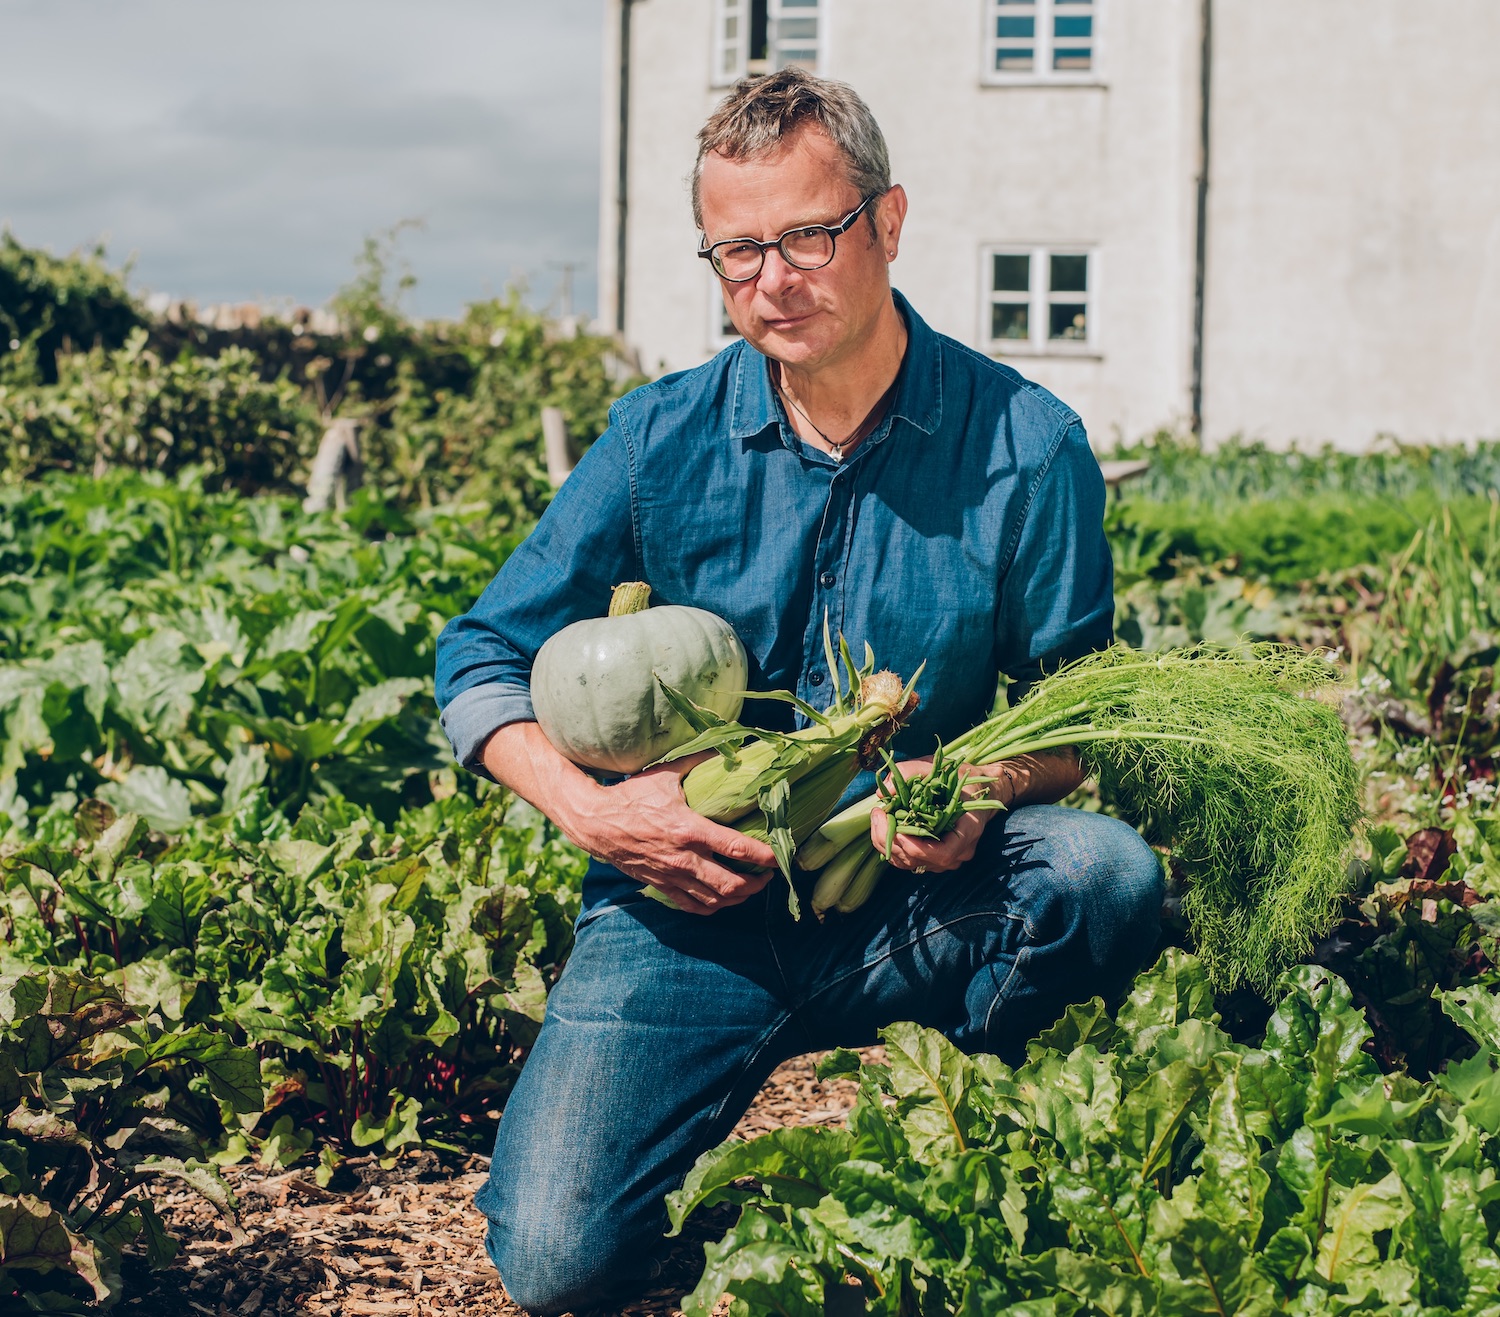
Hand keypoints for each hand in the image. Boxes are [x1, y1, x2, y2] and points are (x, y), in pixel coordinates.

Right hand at [564, 753, 777, 915]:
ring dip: (738, 898)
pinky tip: (723, 900)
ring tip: (751, 888)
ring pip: (714, 900)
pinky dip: (713, 907)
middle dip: (756, 884)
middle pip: (730, 884)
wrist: (596, 822)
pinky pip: (692, 906)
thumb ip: (698, 761)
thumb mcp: (665, 773)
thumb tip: (727, 747)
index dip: (762, 857)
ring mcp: (671, 876)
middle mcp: (683, 858)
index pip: (736, 848)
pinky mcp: (661, 885)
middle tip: (767, 876)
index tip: (778, 858)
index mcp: (689, 829)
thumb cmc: (632, 795)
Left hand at [868, 757, 1011, 874]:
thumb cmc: (960, 777)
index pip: (942, 854)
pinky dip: (891, 846)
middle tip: (877, 814)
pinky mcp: (933, 858)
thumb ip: (911, 771)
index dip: (916, 848)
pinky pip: (908, 860)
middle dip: (891, 840)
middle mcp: (958, 852)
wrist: (977, 791)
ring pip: (910, 863)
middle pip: (920, 860)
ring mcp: (946, 858)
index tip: (896, 829)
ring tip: (878, 817)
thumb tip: (883, 791)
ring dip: (887, 843)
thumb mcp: (940, 766)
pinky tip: (884, 826)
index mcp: (968, 831)